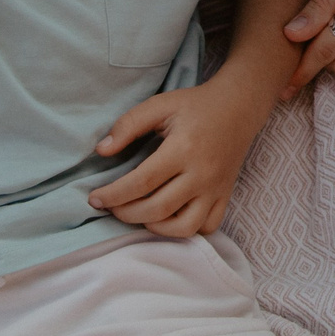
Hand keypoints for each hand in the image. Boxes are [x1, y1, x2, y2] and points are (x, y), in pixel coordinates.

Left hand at [87, 77, 272, 236]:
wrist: (240, 105)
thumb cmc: (196, 105)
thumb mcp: (160, 104)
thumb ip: (128, 124)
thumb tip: (101, 151)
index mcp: (183, 148)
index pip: (142, 182)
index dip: (114, 194)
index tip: (95, 198)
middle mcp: (202, 173)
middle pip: (157, 209)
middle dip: (126, 213)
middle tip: (111, 205)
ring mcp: (216, 188)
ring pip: (184, 227)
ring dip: (155, 227)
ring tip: (139, 213)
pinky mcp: (225, 195)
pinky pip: (207, 227)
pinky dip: (185, 230)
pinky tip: (169, 217)